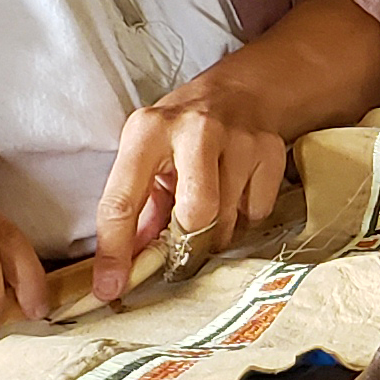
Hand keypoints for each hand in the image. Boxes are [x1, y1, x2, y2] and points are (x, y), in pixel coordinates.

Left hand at [91, 84, 288, 301]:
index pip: (122, 201)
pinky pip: (257, 211)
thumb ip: (136, 210)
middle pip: (193, 216)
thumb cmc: (181, 132)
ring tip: (209, 207)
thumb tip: (123, 269)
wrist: (239, 92)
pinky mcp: (270, 150)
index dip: (114, 251)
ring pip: (227, 220)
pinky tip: (236, 192)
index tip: (109, 287)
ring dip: (215, 231)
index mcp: (146, 132)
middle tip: (182, 242)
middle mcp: (193, 130)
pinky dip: (244, 215)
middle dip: (186, 241)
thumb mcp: (146, 156)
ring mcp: (238, 138)